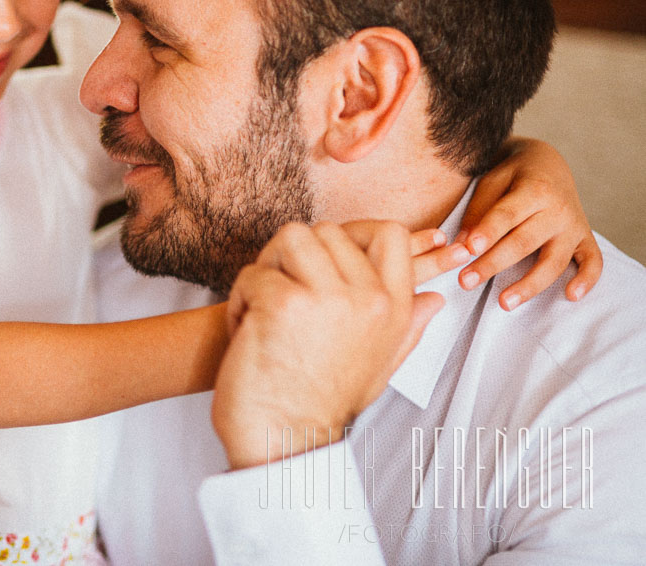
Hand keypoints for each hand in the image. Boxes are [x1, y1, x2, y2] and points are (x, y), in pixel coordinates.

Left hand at [213, 221, 443, 470]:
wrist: (282, 443)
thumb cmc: (322, 403)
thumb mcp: (380, 365)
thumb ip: (407, 326)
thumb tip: (434, 299)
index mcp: (393, 309)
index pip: (388, 233)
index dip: (350, 232)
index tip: (322, 257)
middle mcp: (368, 299)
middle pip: (326, 231)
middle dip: (294, 257)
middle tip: (280, 294)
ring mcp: (328, 298)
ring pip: (290, 237)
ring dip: (267, 269)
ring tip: (263, 307)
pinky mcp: (285, 302)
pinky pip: (254, 272)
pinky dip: (239, 299)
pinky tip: (245, 330)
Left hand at [459, 137, 601, 307]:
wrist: (548, 163)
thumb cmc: (513, 176)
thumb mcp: (492, 181)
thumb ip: (478, 210)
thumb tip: (462, 244)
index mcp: (533, 190)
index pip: (507, 215)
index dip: (488, 232)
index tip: (467, 249)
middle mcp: (558, 210)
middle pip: (524, 242)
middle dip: (493, 264)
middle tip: (465, 282)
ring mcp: (574, 226)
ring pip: (553, 261)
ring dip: (529, 285)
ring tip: (504, 303)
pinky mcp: (585, 239)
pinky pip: (593, 262)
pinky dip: (587, 279)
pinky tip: (571, 296)